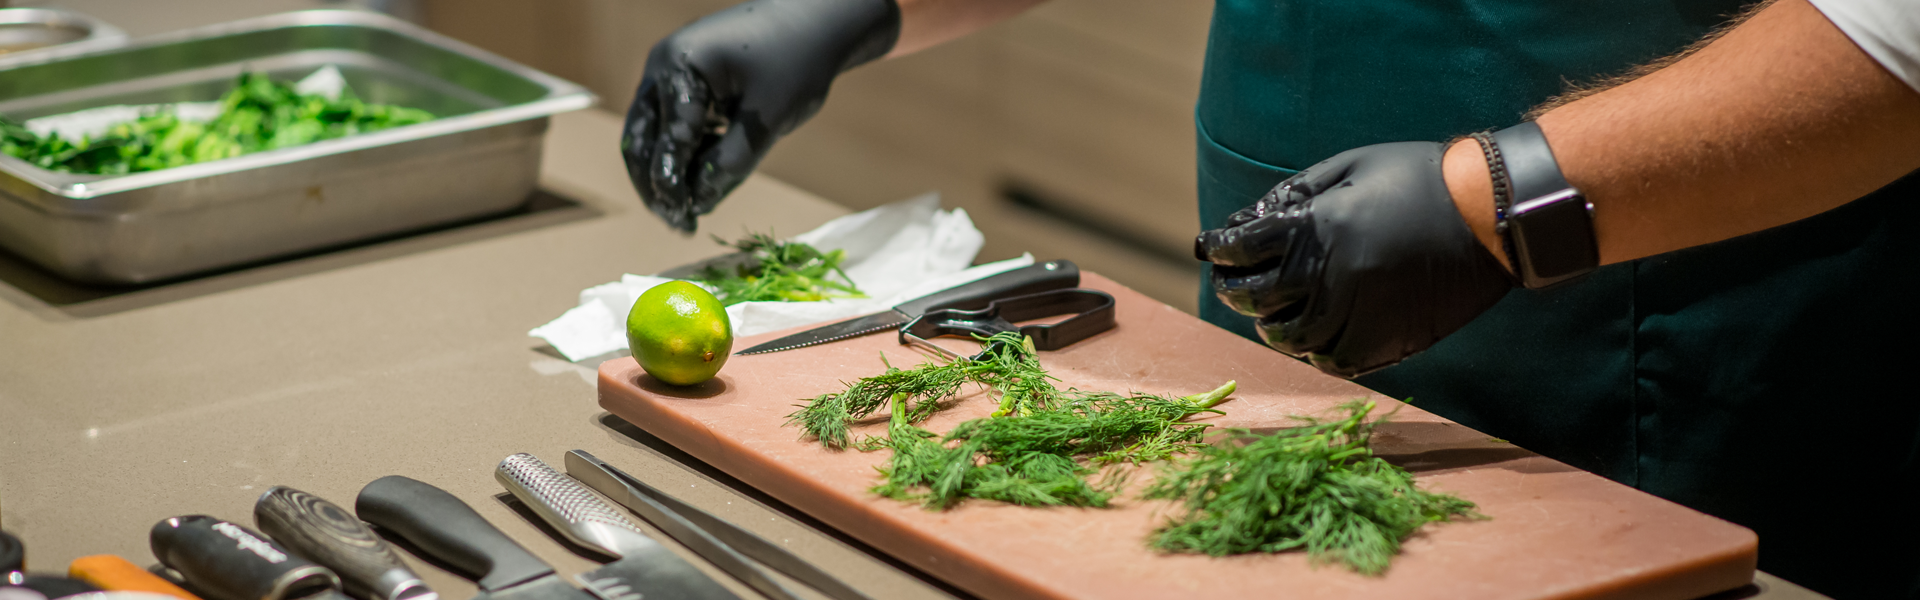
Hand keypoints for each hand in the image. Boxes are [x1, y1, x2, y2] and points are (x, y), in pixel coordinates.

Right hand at [623, 0, 899, 231]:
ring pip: (652, 137)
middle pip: (641, 139)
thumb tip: (698, 203)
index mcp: (679, 66)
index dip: (672, 184)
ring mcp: (670, 76)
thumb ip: (730, 162)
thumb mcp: (766, 119)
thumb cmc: (796, 62)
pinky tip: (697, 187)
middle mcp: (663, 68)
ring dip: (666, 175)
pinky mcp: (684, 87)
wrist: (816, 23)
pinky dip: (681, 158)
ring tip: (685, 214)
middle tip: (678, 224)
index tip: (682, 220)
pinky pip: (671, 128)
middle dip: (656, 185)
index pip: (667, 138)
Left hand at [1193, 142, 1513, 377]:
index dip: (1219, 248)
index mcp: (1312, 230)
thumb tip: (1246, 220)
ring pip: (1284, 337)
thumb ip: (1293, 194)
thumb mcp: (1350, 166)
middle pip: (1251, 298)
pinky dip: (1312, 348)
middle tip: (1234, 280)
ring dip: (1271, 322)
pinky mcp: (1381, 344)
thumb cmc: (1418, 179)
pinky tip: (1313, 329)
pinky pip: (1326, 360)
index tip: (1212, 247)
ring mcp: (1352, 317)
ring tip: (1273, 308)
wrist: (1490, 216)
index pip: (1239, 249)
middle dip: (1235, 288)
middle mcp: (1324, 279)